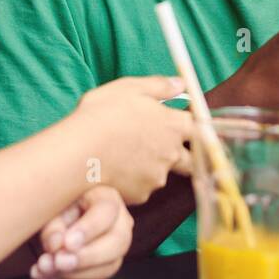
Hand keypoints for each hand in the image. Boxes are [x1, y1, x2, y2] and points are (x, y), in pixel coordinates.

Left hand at [29, 186, 132, 278]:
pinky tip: (42, 274)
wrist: (59, 212)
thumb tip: (56, 246)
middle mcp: (121, 222)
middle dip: (87, 257)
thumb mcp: (54, 206)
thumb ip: (54, 225)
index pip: (106, 212)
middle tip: (59, 262)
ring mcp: (117, 247)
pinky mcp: (105, 266)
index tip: (67, 243)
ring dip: (75, 274)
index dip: (88, 229)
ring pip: (109, 267)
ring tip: (44, 269)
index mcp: (107, 197)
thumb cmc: (59, 204)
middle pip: (118, 243)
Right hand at [68, 75, 193, 204]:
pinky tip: (115, 170)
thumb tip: (181, 84)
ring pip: (161, 173)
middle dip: (178, 155)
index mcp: (174, 126)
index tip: (182, 128)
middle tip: (155, 148)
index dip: (191, 128)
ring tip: (123, 156)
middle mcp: (172, 153)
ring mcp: (157, 176)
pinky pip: (141, 187)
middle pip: (188, 159)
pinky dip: (132, 180)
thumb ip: (160, 86)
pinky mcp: (140, 194)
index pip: (199, 129)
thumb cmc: (103, 113)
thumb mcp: (130, 87)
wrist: (80, 150)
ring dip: (150, 167)